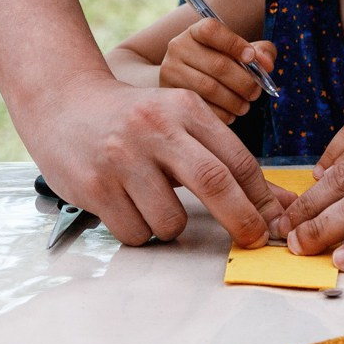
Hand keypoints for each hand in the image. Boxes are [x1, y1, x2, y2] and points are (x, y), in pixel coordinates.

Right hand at [20, 71, 283, 248]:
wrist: (64, 104)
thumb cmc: (134, 120)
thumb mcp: (180, 122)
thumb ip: (225, 159)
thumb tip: (279, 204)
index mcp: (185, 109)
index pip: (237, 158)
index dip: (262, 196)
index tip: (274, 221)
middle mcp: (155, 129)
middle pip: (215, 183)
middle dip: (242, 220)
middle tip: (254, 240)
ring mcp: (122, 158)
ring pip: (171, 221)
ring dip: (172, 227)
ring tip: (154, 203)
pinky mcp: (94, 186)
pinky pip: (135, 232)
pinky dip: (139, 231)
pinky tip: (126, 205)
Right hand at [160, 18, 277, 123]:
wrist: (182, 79)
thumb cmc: (218, 62)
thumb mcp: (238, 51)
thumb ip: (260, 52)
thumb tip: (266, 64)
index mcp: (196, 31)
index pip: (212, 30)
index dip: (234, 44)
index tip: (252, 58)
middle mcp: (179, 47)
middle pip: (217, 65)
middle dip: (244, 82)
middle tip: (256, 92)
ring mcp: (170, 71)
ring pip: (209, 88)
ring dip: (234, 101)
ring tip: (245, 105)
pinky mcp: (169, 94)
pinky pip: (201, 107)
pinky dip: (221, 114)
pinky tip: (230, 113)